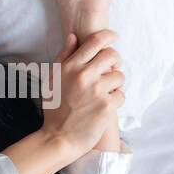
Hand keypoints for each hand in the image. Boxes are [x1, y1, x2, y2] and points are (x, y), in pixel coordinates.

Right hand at [41, 29, 125, 156]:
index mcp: (71, 66)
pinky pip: (121, 95)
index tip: (113, 37)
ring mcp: (97, 90)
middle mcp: (84, 75)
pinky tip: (105, 107)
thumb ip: (63, 56)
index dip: (109, 36)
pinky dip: (116, 101)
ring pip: (119, 76)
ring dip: (115, 84)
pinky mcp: (107, 105)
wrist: (58, 138)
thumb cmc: (54, 109)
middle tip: (110, 70)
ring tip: (105, 93)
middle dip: (115, 61)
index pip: (96, 41)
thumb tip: (73, 36)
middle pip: (112, 55)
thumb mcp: (52, 79)